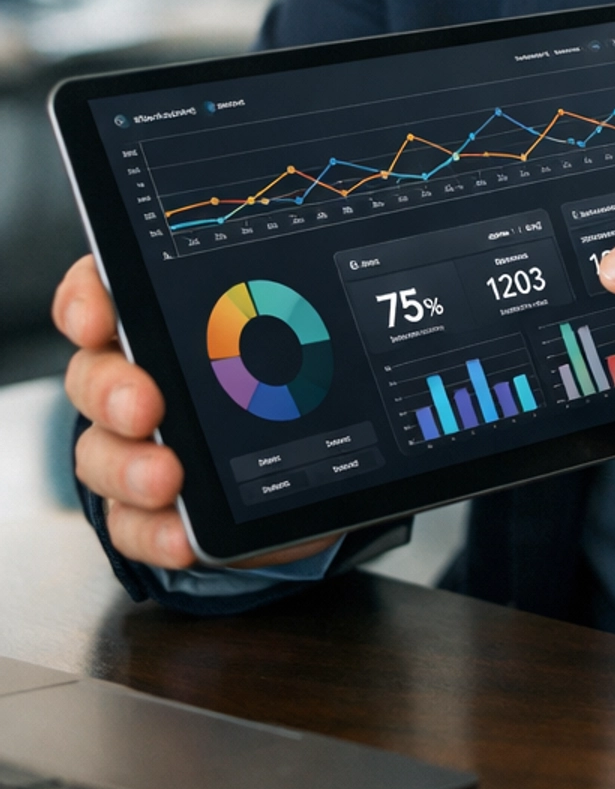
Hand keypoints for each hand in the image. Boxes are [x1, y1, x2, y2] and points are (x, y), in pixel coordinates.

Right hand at [55, 257, 331, 571]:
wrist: (315, 475)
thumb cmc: (303, 389)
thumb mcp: (311, 336)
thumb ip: (303, 308)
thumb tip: (351, 252)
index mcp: (168, 319)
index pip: (105, 292)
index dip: (89, 299)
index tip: (96, 319)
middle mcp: (139, 379)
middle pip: (95, 374)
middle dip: (110, 389)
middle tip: (144, 407)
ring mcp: (138, 448)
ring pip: (100, 452)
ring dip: (127, 468)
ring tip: (166, 479)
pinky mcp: (152, 510)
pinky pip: (131, 523)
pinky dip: (152, 530)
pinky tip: (181, 535)